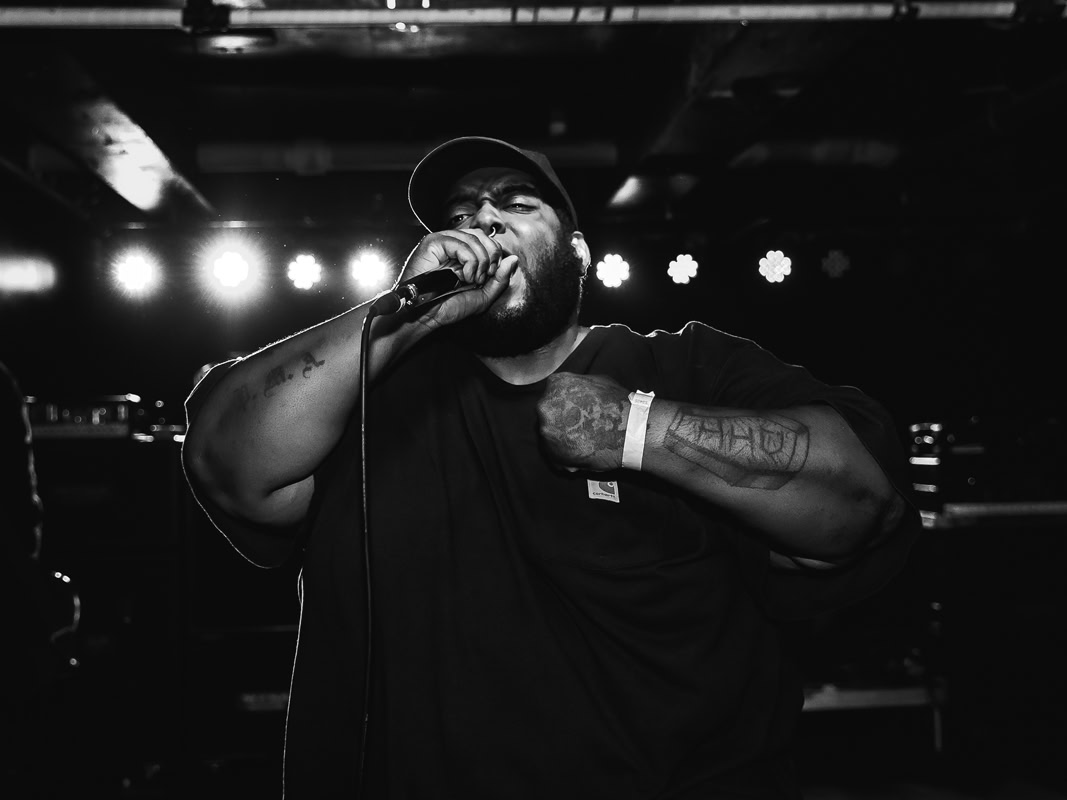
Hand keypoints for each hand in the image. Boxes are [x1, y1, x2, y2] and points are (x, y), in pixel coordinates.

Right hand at [398, 228, 518, 330]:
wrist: (427, 315)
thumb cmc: (448, 306)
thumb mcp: (483, 296)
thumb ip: (500, 279)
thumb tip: (513, 259)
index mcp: (465, 253)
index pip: (489, 241)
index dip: (495, 256)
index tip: (488, 276)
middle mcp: (455, 244)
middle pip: (484, 236)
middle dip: (490, 258)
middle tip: (480, 278)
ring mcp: (443, 241)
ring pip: (475, 239)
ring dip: (478, 263)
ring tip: (469, 280)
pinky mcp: (433, 243)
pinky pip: (461, 244)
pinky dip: (468, 262)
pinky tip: (461, 276)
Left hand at [537, 373, 631, 472]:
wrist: (629, 431)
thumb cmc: (617, 406)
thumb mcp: (597, 382)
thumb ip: (577, 386)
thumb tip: (574, 392)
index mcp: (556, 385)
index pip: (552, 395)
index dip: (563, 406)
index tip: (572, 413)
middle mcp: (546, 405)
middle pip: (547, 416)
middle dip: (560, 423)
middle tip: (578, 430)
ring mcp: (547, 429)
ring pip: (549, 437)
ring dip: (562, 441)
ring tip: (583, 444)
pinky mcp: (552, 452)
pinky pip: (554, 457)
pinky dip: (564, 458)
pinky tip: (581, 456)